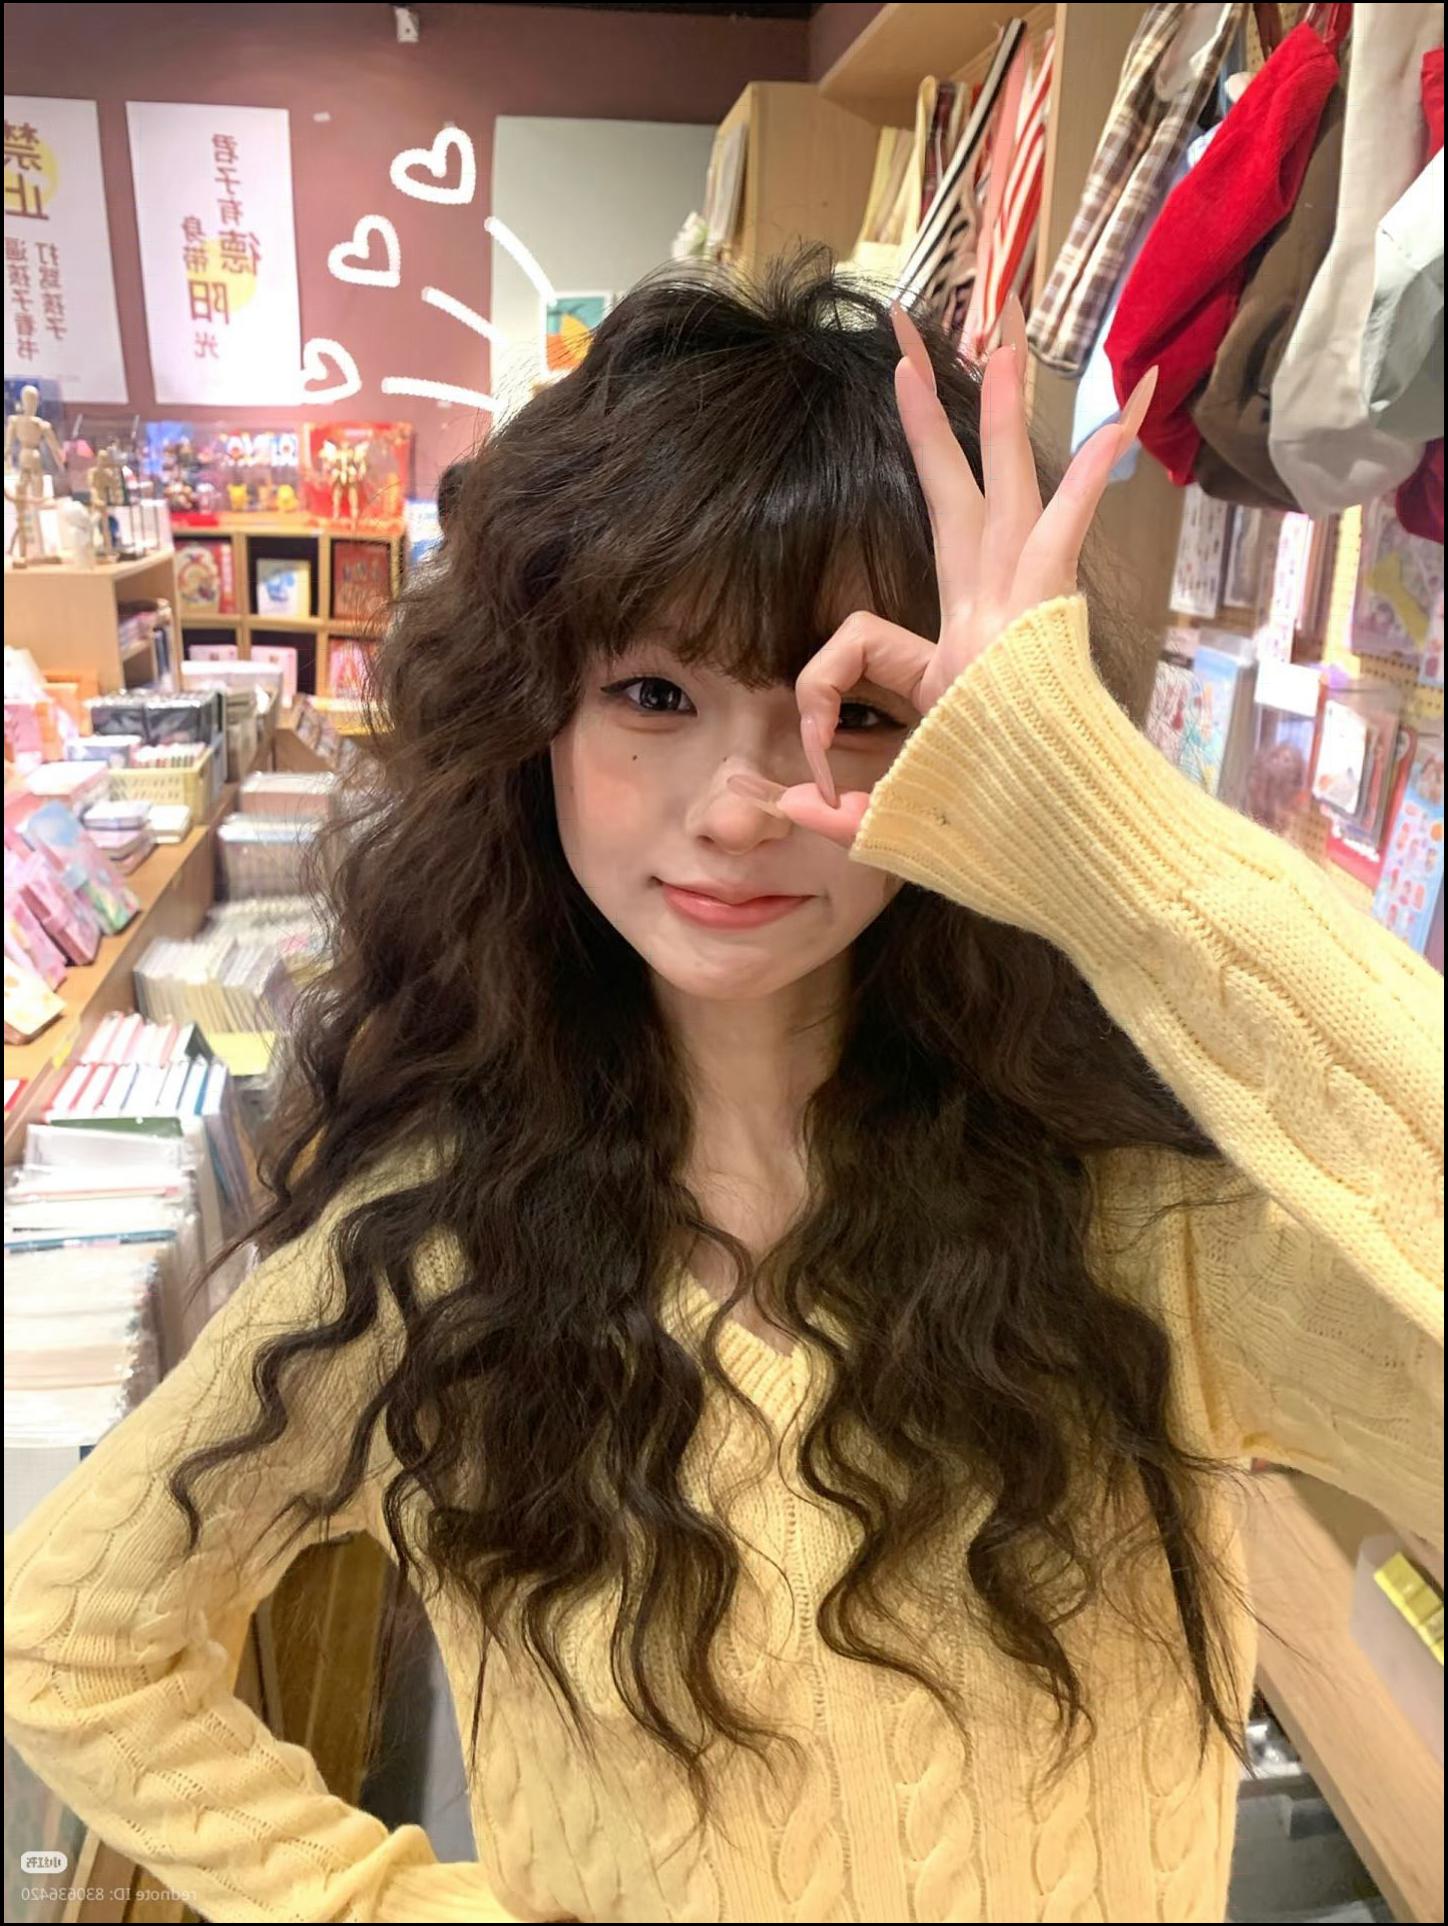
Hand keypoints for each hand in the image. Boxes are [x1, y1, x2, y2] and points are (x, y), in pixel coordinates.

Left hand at [727, 297, 1157, 846]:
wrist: (1067, 857)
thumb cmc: (996, 841)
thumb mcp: (895, 819)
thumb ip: (837, 812)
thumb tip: (779, 806)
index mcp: (951, 660)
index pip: (854, 641)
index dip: (818, 699)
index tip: (814, 767)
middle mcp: (988, 620)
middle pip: (957, 499)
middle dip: (933, 422)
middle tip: (908, 345)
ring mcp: (1022, 615)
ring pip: (1009, 492)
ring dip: (1001, 414)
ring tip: (1001, 330)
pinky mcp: (1048, 625)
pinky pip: (1064, 541)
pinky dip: (1085, 486)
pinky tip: (1116, 423)